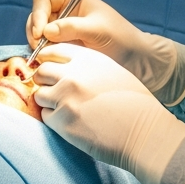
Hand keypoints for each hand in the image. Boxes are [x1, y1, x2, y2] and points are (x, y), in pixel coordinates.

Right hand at [27, 0, 182, 95]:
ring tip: (44, 57)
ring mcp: (64, 31)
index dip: (38, 15)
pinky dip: (43, 54)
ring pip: (39, 34)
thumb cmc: (120, 37)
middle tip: (38, 49)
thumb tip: (46, 31)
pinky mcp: (64, 47)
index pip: (44, 1)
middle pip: (37, 17)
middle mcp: (66, 13)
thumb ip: (72, 28)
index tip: (40, 33)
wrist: (135, 59)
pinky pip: (46, 48)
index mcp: (73, 0)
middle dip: (34, 31)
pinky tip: (48, 62)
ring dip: (37, 44)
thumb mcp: (97, 29)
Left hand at [33, 44, 184, 183]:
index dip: (50, 60)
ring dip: (48, 102)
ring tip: (66, 110)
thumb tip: (64, 70)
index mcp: (87, 59)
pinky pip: (45, 116)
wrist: (145, 132)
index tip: (52, 71)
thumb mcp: (113, 72)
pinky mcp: (62, 121)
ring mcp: (65, 97)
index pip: (53, 50)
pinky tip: (71, 123)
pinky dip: (53, 120)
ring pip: (40, 94)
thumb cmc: (135, 104)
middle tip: (56, 92)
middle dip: (45, 82)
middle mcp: (73, 74)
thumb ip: (88, 67)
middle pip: (41, 71)